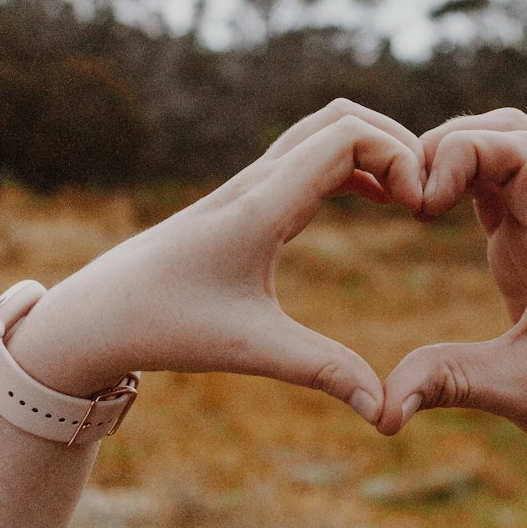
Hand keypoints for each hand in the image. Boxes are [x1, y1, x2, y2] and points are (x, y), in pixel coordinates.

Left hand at [6, 101, 424, 424]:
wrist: (98, 313)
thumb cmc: (166, 325)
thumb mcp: (249, 348)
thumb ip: (322, 371)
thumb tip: (383, 411)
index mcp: (263, 204)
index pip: (345, 135)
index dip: (398, 156)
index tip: (419, 208)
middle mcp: (258, 180)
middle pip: (342, 116)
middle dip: (398, 141)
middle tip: (428, 195)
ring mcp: (251, 183)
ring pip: (324, 129)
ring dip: (376, 148)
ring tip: (411, 197)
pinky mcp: (247, 197)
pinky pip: (310, 154)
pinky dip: (354, 161)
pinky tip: (377, 199)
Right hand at [378, 109, 526, 456]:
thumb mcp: (520, 394)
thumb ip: (449, 383)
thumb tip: (381, 407)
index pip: (522, 152)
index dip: (464, 152)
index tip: (425, 205)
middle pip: (511, 133)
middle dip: (451, 143)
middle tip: (409, 195)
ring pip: (506, 154)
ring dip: (456, 159)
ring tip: (413, 203)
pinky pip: (499, 190)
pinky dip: (461, 184)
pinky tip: (428, 213)